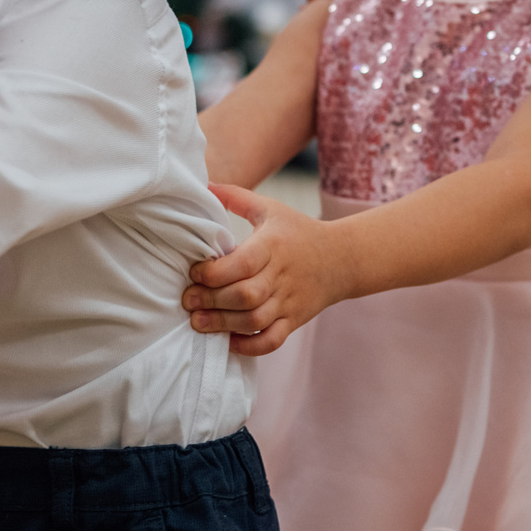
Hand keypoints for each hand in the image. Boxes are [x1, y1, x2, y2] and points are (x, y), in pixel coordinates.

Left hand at [182, 184, 354, 353]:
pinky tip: (228, 341)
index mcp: (274, 245)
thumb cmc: (299, 231)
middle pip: (244, 296)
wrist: (342, 259)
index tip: (194, 273)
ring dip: (223, 325)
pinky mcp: (295, 320)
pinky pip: (272, 340)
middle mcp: (282, 275)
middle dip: (211, 301)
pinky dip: (249, 346)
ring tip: (198, 322)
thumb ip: (236, 197)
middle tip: (188, 301)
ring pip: (255, 320)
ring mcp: (290, 301)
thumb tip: (203, 185)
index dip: (213, 273)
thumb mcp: (271, 208)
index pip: (242, 263)